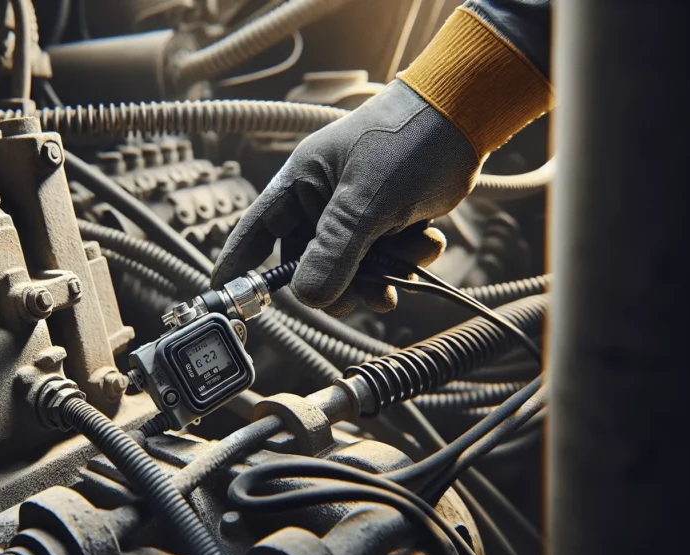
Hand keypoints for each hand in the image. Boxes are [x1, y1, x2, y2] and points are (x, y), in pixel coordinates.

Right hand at [212, 80, 481, 315]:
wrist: (463, 119)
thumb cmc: (406, 141)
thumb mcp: (366, 199)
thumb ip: (335, 251)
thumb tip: (309, 299)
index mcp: (300, 185)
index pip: (255, 232)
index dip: (238, 267)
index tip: (226, 299)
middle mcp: (320, 203)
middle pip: (310, 266)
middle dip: (342, 284)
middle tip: (368, 295)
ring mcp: (354, 215)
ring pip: (352, 270)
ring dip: (383, 272)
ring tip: (409, 256)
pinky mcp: (385, 223)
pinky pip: (385, 261)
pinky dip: (407, 258)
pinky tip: (425, 238)